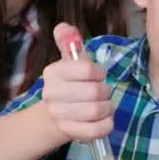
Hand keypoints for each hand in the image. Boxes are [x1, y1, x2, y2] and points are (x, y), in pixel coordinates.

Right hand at [41, 23, 113, 141]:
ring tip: (104, 105)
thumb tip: (63, 27)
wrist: (57, 112)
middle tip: (102, 92)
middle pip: (94, 92)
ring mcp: (59, 115)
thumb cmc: (71, 82)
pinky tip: (104, 118)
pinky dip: (107, 123)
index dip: (98, 72)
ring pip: (97, 111)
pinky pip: (97, 130)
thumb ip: (68, 39)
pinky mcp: (70, 132)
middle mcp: (51, 94)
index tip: (98, 75)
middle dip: (105, 91)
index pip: (86, 69)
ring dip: (107, 107)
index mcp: (52, 72)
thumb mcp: (70, 59)